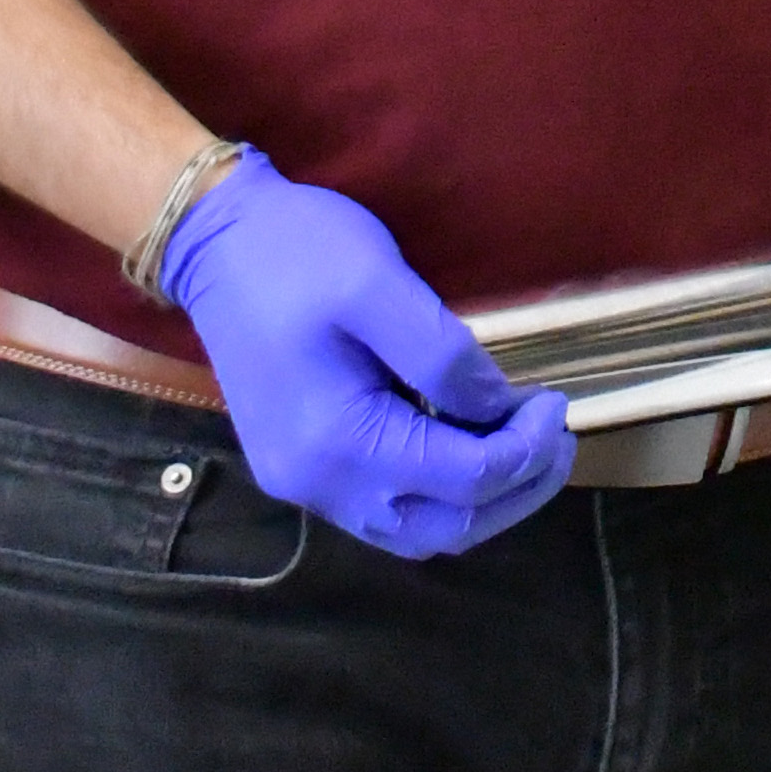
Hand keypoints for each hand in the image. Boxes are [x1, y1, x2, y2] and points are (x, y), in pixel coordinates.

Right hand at [158, 152, 575, 557]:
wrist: (214, 240)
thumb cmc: (296, 251)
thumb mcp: (378, 283)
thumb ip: (445, 355)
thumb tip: (497, 409)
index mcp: (337, 443)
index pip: (463, 481)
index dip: (525, 449)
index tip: (556, 400)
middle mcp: (316, 484)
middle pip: (445, 529)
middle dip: (515, 491)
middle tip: (556, 437)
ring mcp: (304, 483)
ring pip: (416, 531)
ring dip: (480, 501)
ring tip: (524, 448)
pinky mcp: (302, 465)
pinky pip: (386, 508)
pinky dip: (440, 491)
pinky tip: (467, 445)